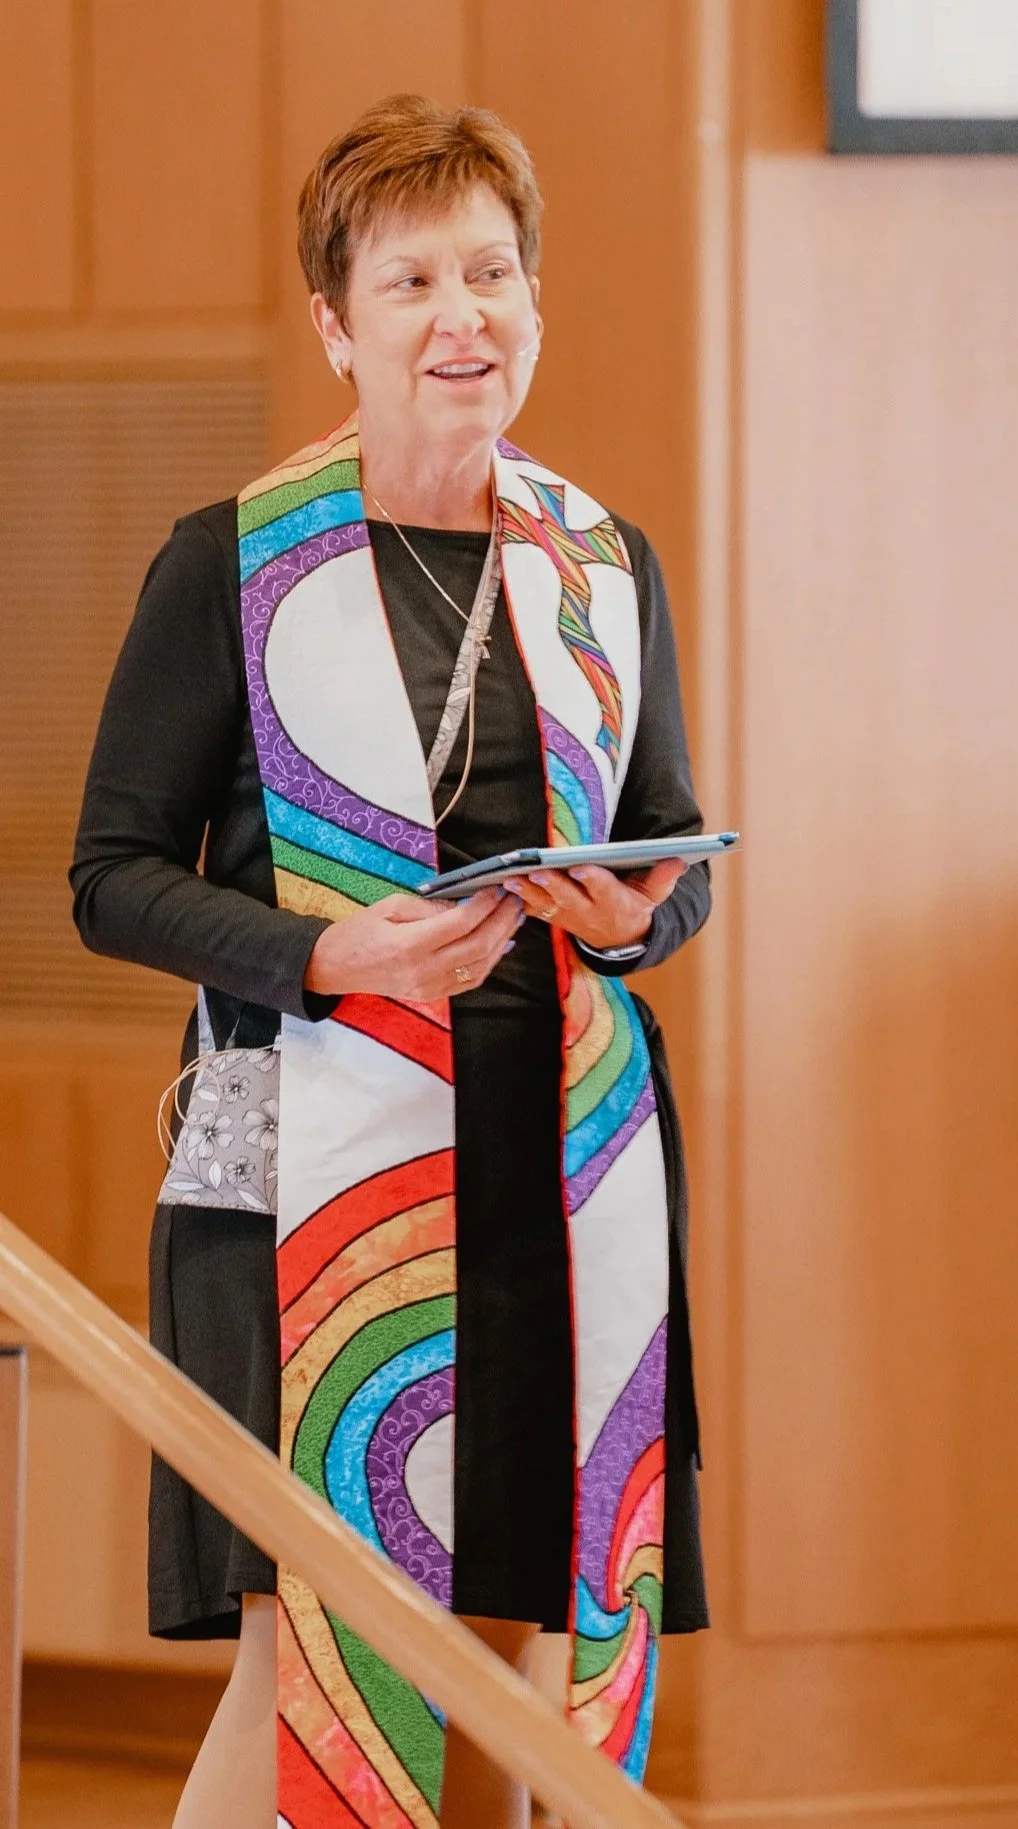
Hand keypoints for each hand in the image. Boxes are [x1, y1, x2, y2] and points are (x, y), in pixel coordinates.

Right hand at [304, 887, 523, 1001]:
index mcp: (409, 945)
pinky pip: (470, 980)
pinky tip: (500, 944)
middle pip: (478, 945)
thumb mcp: (390, 906)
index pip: (460, 923)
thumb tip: (464, 904)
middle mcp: (423, 970)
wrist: (335, 967)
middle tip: (515, 900)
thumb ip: (430, 906)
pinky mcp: (432, 994)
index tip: (495, 889)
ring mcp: (430, 987)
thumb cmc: (358, 932)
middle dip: (501, 920)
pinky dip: (490, 961)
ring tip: (514, 918)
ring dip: (502, 941)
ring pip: (480, 966)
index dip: (483, 905)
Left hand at [502, 860, 685, 951]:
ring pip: (545, 904)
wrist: (620, 940)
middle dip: (552, 884)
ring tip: (510, 879)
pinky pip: (533, 910)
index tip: (580, 867)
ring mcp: (568, 916)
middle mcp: (587, 911)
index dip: (592, 879)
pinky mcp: (553, 916)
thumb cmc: (636, 906)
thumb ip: (663, 878)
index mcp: (613, 902)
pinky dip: (517, 899)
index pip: (602, 889)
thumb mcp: (654, 896)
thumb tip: (679, 859)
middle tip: (536, 871)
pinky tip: (502, 887)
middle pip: (568, 897)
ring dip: (527, 892)